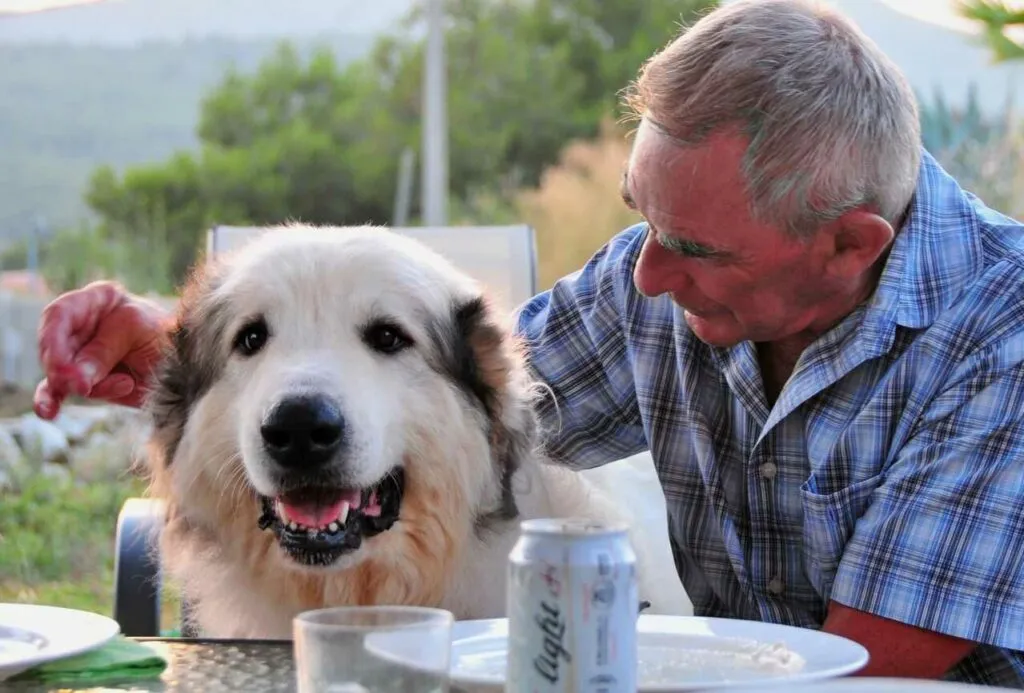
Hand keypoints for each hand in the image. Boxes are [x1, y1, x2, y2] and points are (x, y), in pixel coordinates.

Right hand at [34, 280, 172, 419]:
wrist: (190, 366)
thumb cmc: (167, 337)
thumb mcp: (140, 333)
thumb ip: (105, 352)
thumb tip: (75, 381)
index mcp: (96, 300)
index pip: (60, 314)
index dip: (54, 340)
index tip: (61, 367)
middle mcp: (82, 325)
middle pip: (54, 346)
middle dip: (65, 369)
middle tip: (83, 387)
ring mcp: (79, 353)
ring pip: (60, 373)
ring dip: (84, 386)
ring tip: (125, 385)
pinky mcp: (82, 380)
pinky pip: (59, 390)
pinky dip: (52, 400)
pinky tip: (48, 411)